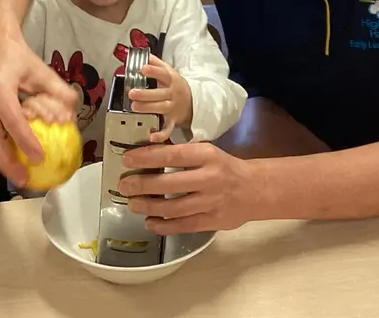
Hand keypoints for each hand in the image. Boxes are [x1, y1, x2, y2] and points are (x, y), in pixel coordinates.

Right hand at [0, 29, 77, 185]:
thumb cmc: (18, 57)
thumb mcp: (42, 70)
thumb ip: (59, 91)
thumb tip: (71, 117)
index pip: (12, 119)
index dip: (25, 140)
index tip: (39, 157)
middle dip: (6, 162)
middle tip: (23, 179)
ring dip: (1, 161)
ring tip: (19, 176)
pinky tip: (12, 161)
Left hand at [118, 142, 255, 234]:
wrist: (254, 189)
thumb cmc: (224, 168)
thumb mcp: (207, 153)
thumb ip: (182, 155)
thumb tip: (146, 155)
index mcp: (207, 155)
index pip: (172, 155)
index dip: (147, 157)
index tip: (127, 159)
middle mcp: (209, 177)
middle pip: (169, 183)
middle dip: (142, 185)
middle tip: (124, 185)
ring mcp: (212, 201)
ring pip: (174, 207)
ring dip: (149, 207)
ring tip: (133, 204)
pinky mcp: (213, 221)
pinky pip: (183, 225)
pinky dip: (163, 226)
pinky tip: (150, 223)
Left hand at [127, 56, 192, 142]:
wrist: (192, 102)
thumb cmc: (175, 86)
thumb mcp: (169, 71)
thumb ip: (155, 63)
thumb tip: (141, 53)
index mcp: (171, 80)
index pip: (163, 74)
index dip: (153, 71)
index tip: (142, 68)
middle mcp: (172, 94)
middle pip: (159, 94)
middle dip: (145, 94)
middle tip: (132, 92)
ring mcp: (172, 108)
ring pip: (161, 109)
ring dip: (147, 108)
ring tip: (134, 107)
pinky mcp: (172, 121)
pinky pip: (167, 129)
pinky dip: (160, 134)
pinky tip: (151, 136)